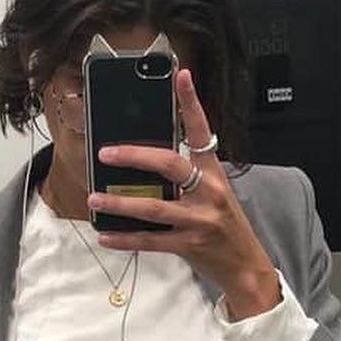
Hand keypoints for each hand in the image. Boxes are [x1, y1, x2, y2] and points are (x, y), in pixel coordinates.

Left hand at [88, 68, 281, 319]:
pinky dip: (125, 239)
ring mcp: (199, 220)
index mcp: (214, 173)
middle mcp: (209, 192)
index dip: (191, 102)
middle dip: (134, 157)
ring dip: (119, 202)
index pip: (202, 131)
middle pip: (169, 165)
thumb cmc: (224, 226)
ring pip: (153, 207)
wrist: (246, 265)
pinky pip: (150, 241)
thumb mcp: (214, 193)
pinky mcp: (189, 245)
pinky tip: (106, 235)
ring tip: (94, 197)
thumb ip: (187, 177)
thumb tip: (144, 164)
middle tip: (106, 153)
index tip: (180, 75)